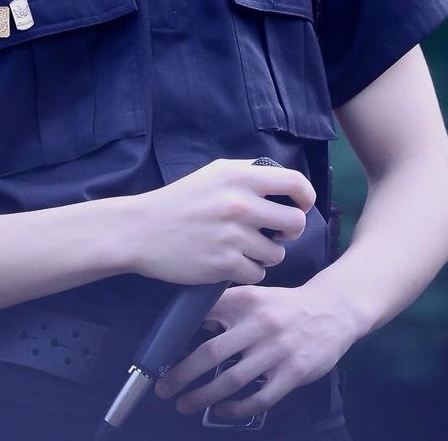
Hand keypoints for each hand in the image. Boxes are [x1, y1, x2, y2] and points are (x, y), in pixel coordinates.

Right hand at [129, 158, 314, 286]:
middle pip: (295, 223)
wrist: (142, 230)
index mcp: (238, 177)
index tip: (300, 206)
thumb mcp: (213, 173)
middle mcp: (240, 204)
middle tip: (275, 232)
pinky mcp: (225, 264)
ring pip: (278, 253)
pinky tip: (232, 261)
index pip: (294, 182)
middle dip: (289, 231)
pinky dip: (250, 270)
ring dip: (267, 253)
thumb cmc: (180, 200)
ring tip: (246, 248)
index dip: (305, 196)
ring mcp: (233, 236)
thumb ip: (248, 174)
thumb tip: (282, 182)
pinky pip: (258, 273)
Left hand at [154, 278, 357, 419]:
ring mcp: (277, 350)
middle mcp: (259, 324)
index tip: (162, 353)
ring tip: (185, 404)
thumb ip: (227, 306)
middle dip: (183, 373)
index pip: (205, 315)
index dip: (181, 335)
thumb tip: (191, 324)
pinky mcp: (293, 373)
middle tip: (164, 388)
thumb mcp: (256, 295)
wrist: (332, 311)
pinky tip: (223, 411)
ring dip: (204, 396)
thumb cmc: (286, 306)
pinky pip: (260, 398)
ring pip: (233, 380)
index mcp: (246, 300)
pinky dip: (237, 409)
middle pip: (212, 352)